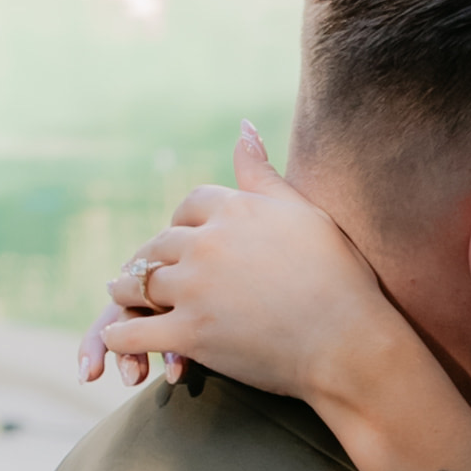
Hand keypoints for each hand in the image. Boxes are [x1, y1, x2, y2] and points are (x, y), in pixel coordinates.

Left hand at [81, 130, 398, 402]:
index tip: (181, 240)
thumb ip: (264, 174)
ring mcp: (195, 288)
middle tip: (142, 271)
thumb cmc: (340, 279)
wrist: (350, 343)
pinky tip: (120, 339)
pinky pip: (135, 331)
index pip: (189, 205)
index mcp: (236, 208)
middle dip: (150, 257)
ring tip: (122, 295)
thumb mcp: (305, 213)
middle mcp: (208, 242)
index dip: (182, 223)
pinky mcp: (190, 333)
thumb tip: (242, 127)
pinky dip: (121, 336)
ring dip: (127, 290)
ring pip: (139, 282)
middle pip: (159, 243)